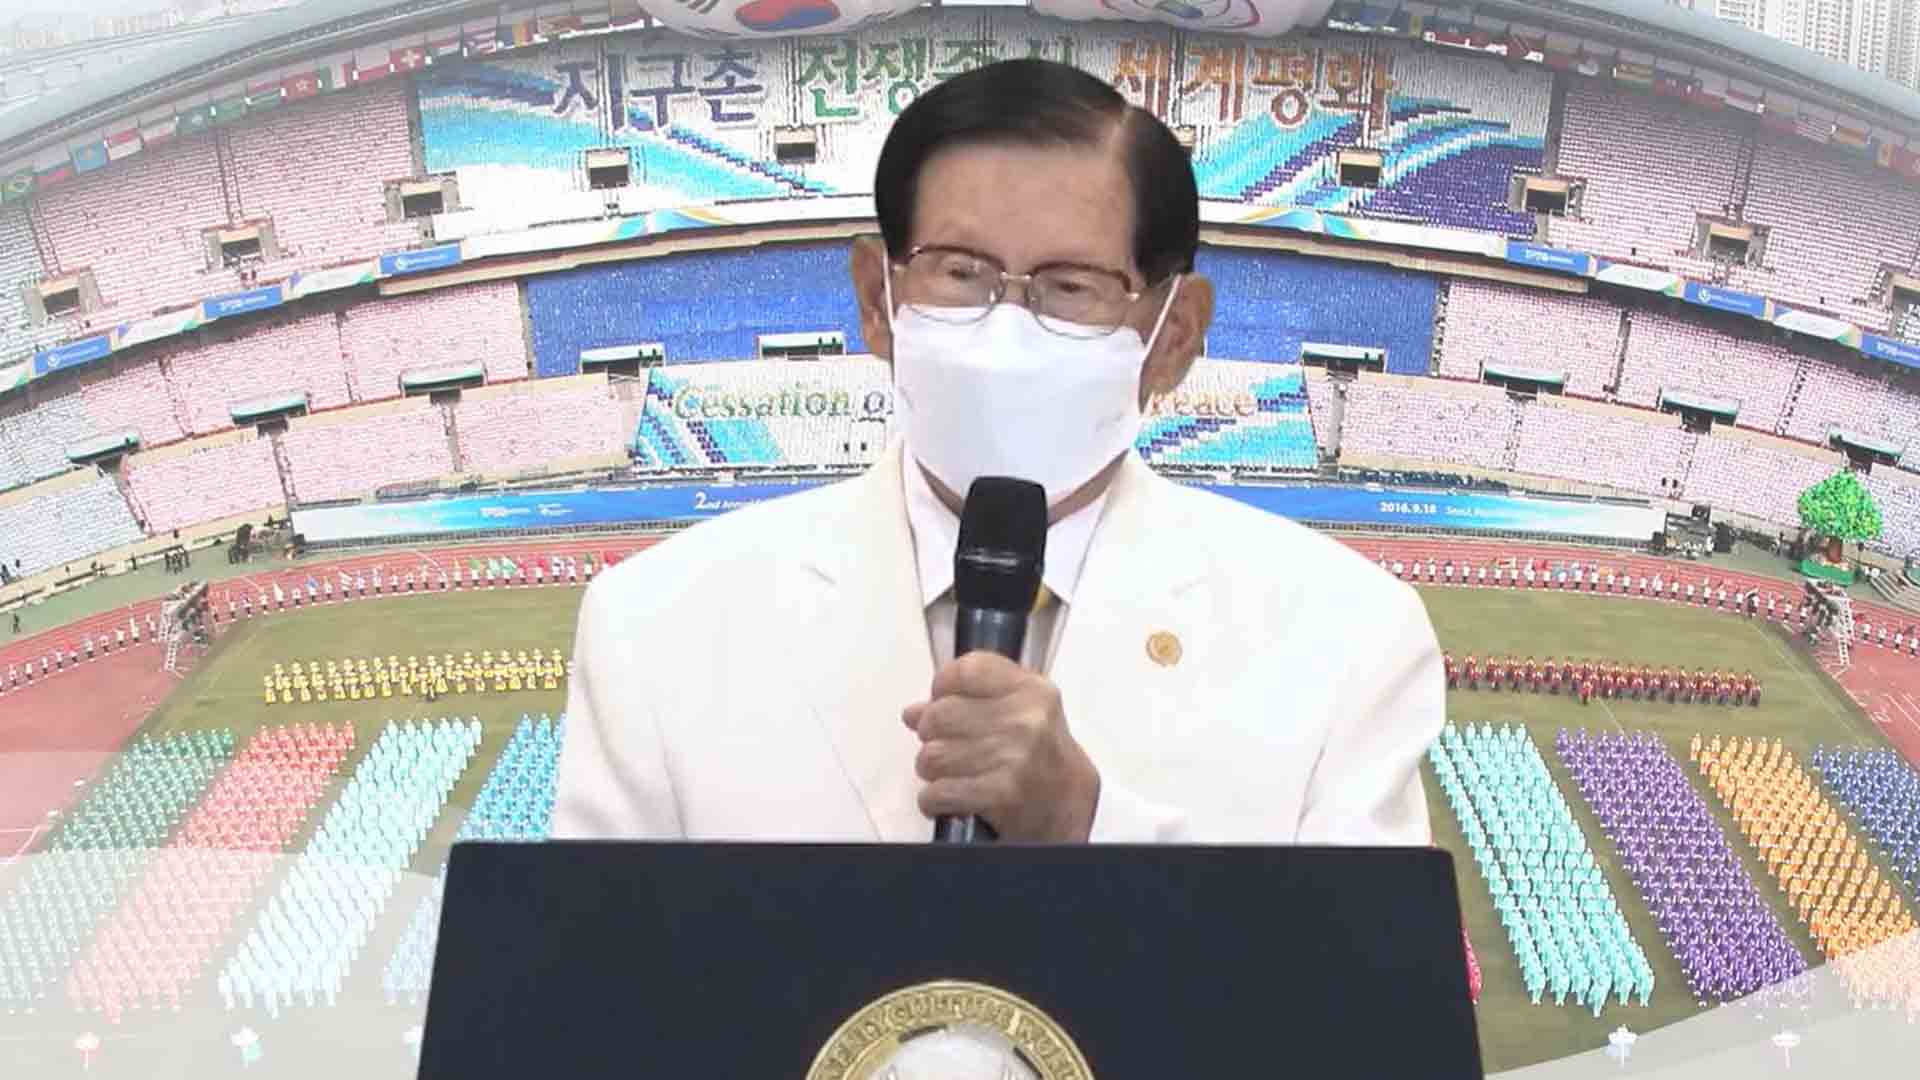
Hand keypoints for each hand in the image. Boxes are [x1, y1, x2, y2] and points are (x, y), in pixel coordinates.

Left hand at [902, 651, 1099, 841]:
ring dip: (932, 770)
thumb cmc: (1042, 760)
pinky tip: (950, 798)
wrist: (1070, 809)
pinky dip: (934, 800)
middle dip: (932, 735)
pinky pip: (937, 791)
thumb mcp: (1024, 713)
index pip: (966, 670)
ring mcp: (1013, 757)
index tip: (943, 700)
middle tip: (946, 747)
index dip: (943, 686)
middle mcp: (1025, 720)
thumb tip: (914, 712)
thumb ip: (973, 701)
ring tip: (952, 774)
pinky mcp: (1000, 793)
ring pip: (932, 755)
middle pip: (939, 714)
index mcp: (1032, 691)